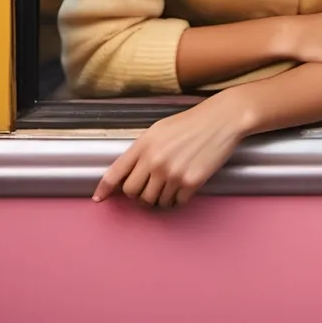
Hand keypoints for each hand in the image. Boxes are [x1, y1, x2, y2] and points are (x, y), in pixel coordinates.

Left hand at [92, 91, 247, 208]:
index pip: (116, 172)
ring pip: (154, 202)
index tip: (99, 199)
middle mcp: (155, 160)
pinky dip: (178, 198)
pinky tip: (185, 184)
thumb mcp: (160, 130)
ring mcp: (172, 173)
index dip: (105, 188)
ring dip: (160, 198)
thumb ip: (143, 150)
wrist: (222, 119)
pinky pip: (175, 203)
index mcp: (144, 144)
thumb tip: (129, 173)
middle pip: (133, 193)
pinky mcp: (190, 183)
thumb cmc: (192, 122)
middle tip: (150, 188)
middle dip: (139, 195)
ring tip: (171, 184)